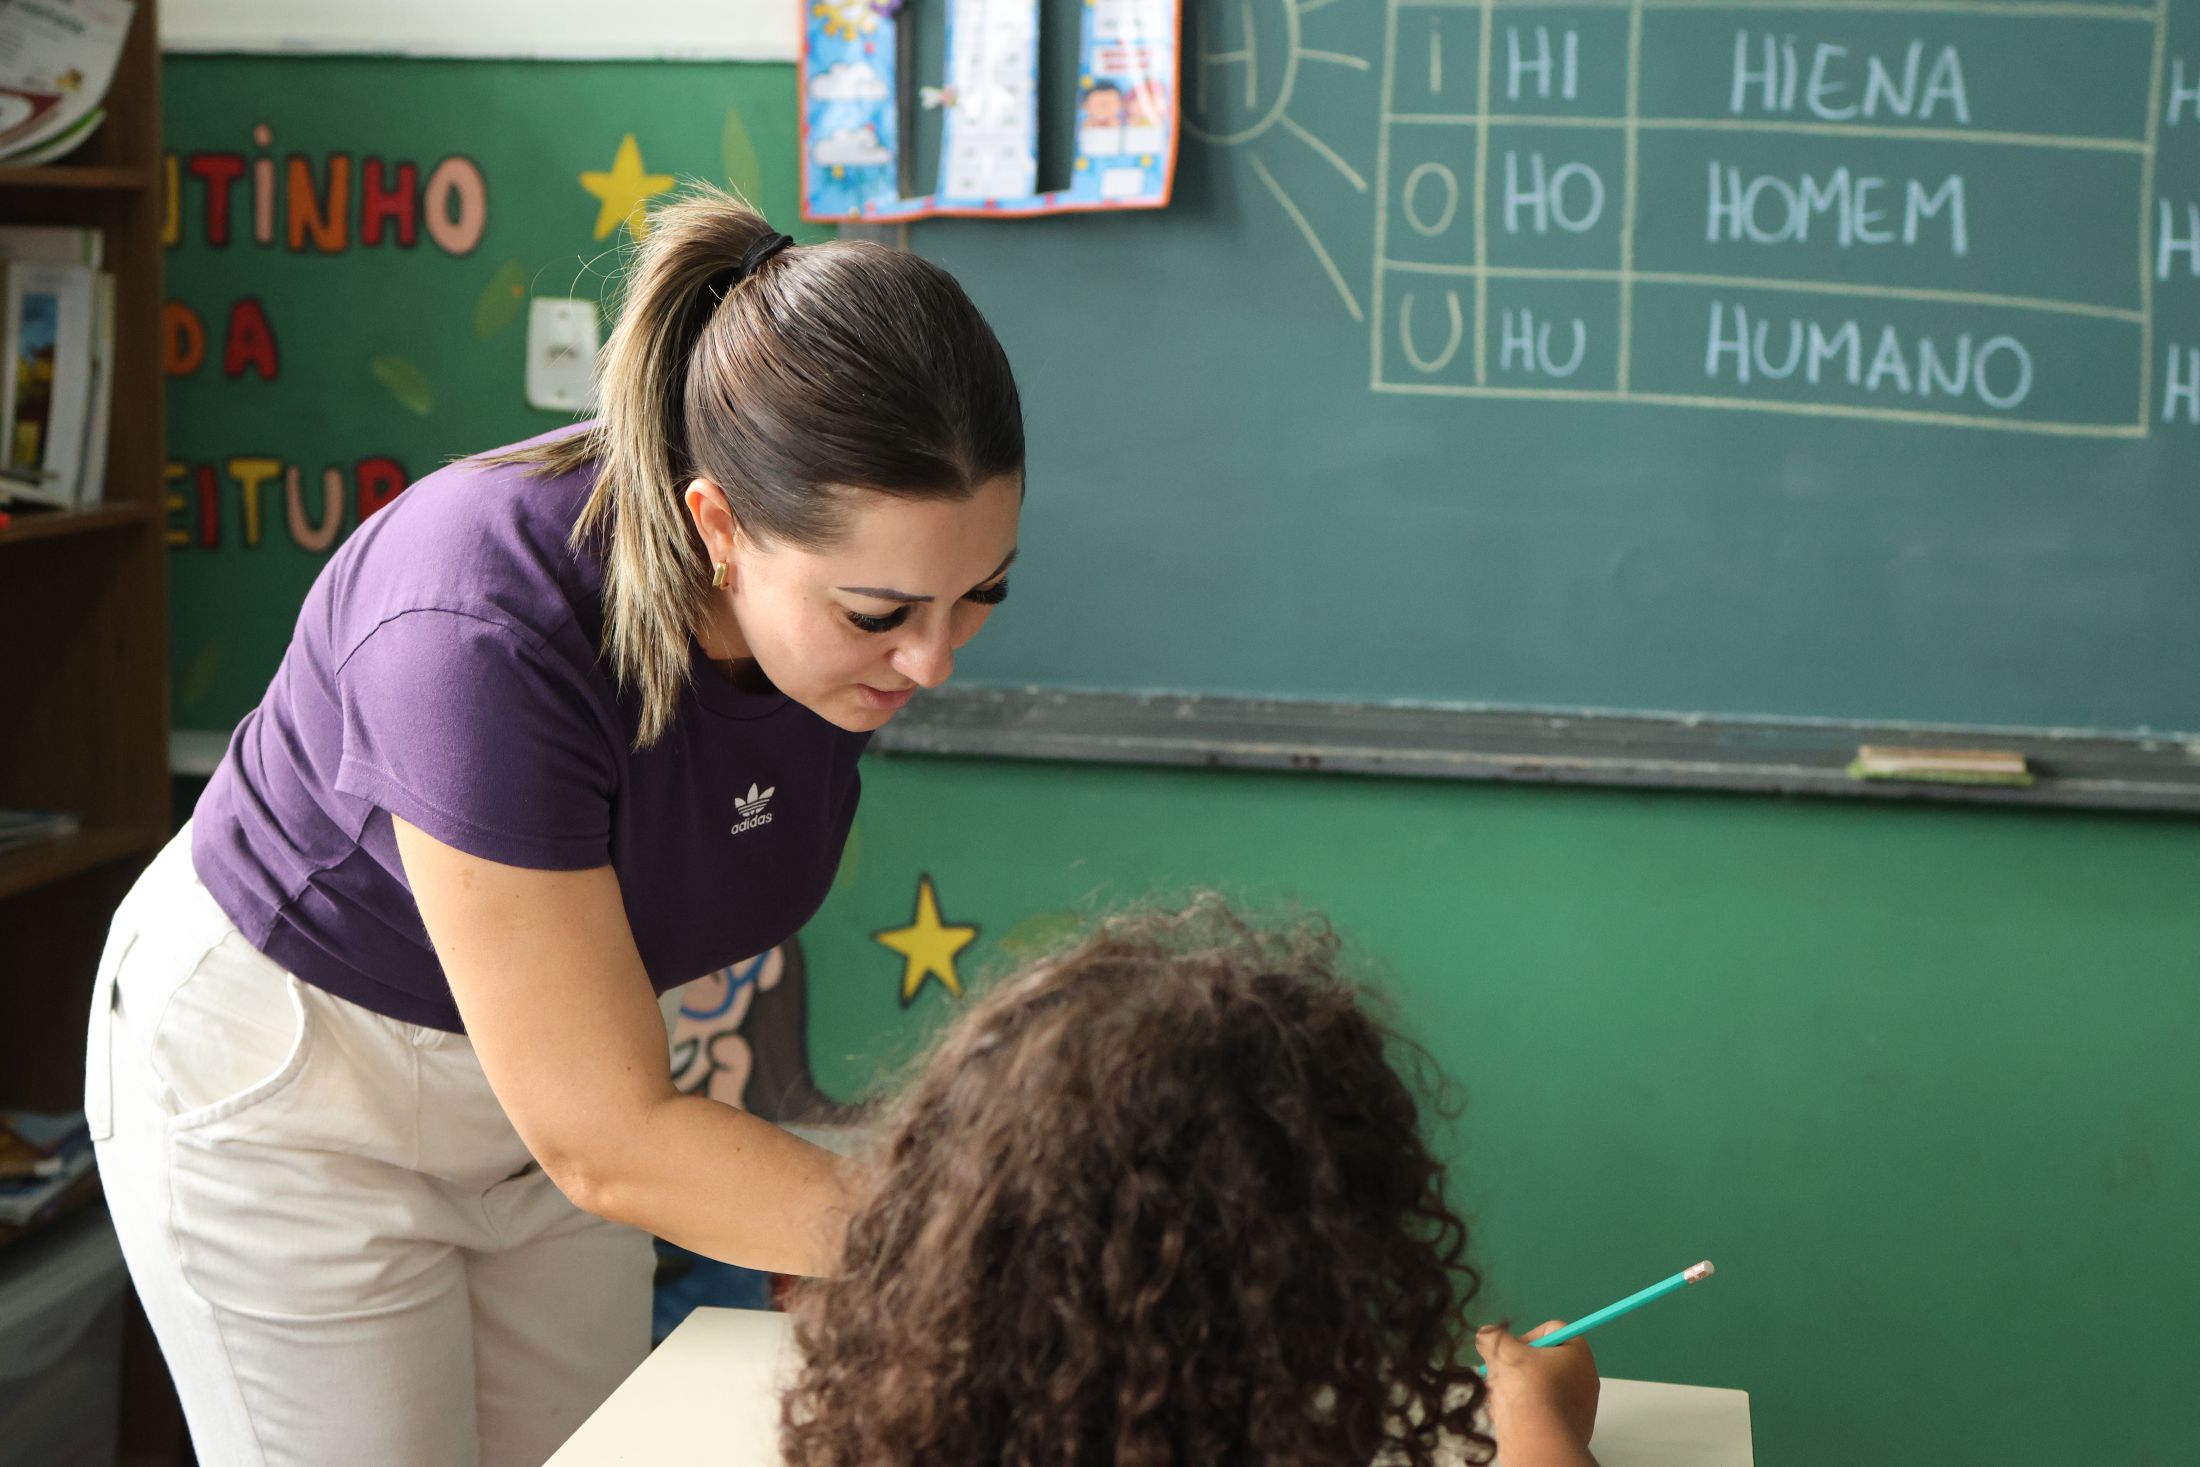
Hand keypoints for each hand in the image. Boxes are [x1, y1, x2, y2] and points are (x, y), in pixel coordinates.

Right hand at [1476, 1320, 1598, 1450]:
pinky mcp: (1568, 1429)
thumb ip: (1493, 1337)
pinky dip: (1521, 1410)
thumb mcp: (1502, 1352)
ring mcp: (1578, 1407)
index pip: (1551, 1331)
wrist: (1538, 1442)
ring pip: (1537, 1386)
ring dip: (1512, 1388)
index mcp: (1578, 1354)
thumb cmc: (1527, 1389)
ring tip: (1497, 1398)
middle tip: (1497, 1375)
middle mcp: (1584, 1379)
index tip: (1507, 1351)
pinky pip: (1541, 1410)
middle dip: (1513, 1367)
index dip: (1524, 1336)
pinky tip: (1504, 1416)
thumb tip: (1487, 1333)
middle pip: (1542, 1361)